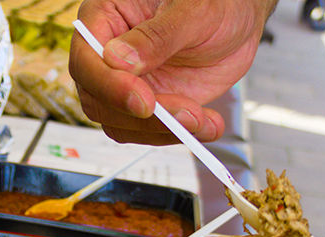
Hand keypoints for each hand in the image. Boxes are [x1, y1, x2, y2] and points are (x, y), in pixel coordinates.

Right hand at [69, 0, 275, 143]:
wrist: (237, 19)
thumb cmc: (212, 1)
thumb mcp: (191, 11)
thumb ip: (157, 36)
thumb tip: (119, 59)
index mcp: (105, 18)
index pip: (87, 60)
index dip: (109, 86)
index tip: (143, 100)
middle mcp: (108, 54)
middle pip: (98, 100)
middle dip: (141, 117)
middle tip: (184, 115)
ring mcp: (127, 83)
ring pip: (121, 123)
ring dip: (162, 130)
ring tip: (202, 119)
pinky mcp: (148, 104)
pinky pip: (148, 132)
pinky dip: (176, 135)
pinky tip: (206, 124)